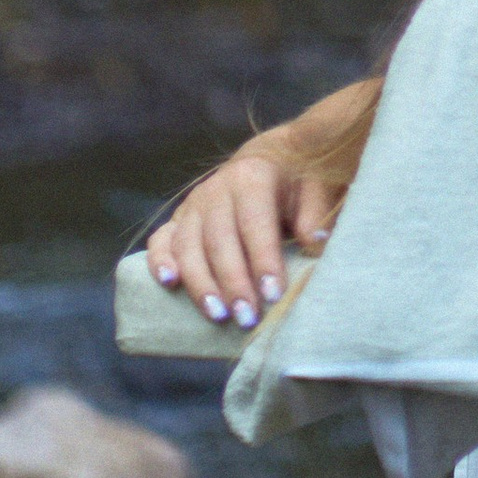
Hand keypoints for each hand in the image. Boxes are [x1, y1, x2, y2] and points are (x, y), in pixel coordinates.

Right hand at [146, 89, 370, 324]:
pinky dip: (159, 261)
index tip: (274, 294)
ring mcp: (194, 204)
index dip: (263, 259)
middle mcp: (218, 189)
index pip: (255, 222)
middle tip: (248, 318)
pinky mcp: (178, 219)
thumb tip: (317, 243)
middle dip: (233, 283)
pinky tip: (168, 283)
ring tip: (218, 316)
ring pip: (188, 245)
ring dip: (200, 284)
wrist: (269, 158)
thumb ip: (315, 215)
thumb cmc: (295, 183)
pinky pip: (161, 240)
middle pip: (219, 239)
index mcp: (253, 176)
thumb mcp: (313, 190)